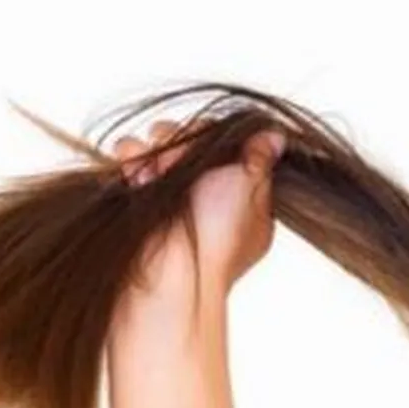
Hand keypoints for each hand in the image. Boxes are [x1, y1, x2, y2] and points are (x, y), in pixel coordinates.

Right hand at [112, 119, 285, 310]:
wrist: (170, 272)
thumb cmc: (218, 236)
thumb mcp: (251, 189)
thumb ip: (259, 157)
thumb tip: (276, 135)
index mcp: (244, 199)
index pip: (234, 149)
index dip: (220, 136)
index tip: (212, 135)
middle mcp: (208, 198)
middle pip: (196, 144)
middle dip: (183, 141)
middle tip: (177, 160)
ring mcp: (172, 198)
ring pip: (161, 149)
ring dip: (156, 149)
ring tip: (157, 170)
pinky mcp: (139, 200)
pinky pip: (133, 163)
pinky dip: (132, 160)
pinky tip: (137, 174)